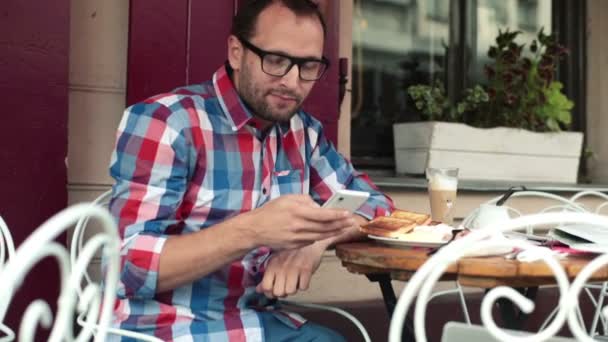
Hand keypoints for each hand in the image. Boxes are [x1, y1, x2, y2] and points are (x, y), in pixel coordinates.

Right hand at [239, 194, 354, 249]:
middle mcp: (298, 226)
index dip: (337, 215)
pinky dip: (322, 237)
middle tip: (352, 221)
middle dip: (341, 224)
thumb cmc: (271, 211)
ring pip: (320, 236)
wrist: (255, 229)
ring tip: (345, 228)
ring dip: (335, 232)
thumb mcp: (287, 198)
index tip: (347, 213)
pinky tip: (330, 233)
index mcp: (296, 211)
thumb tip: (319, 207)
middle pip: (325, 227)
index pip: (322, 214)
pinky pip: (311, 241)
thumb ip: (305, 200)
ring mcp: (296, 238)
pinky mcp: (294, 246)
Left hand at [256, 241, 326, 297]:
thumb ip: (267, 277)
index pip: (266, 287)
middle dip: (283, 292)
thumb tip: (258, 290)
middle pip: (278, 292)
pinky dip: (303, 285)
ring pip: (291, 291)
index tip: (275, 290)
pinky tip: (303, 278)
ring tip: (295, 281)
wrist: (309, 242)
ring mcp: (294, 268)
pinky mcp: (306, 269)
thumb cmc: (291, 253)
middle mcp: (281, 267)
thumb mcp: (276, 262)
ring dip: (294, 289)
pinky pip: (303, 287)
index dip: (270, 293)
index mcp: (272, 265)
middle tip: (286, 285)